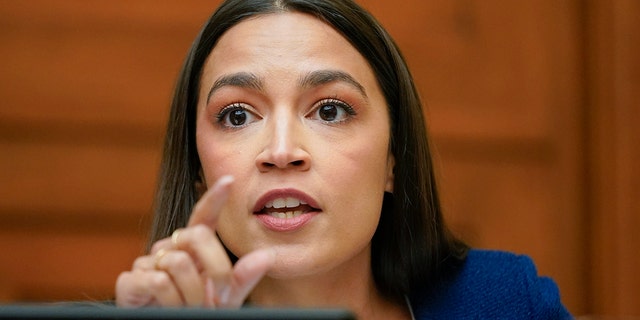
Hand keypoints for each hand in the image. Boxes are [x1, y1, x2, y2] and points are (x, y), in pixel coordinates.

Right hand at [115, 176, 274, 307]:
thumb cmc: (196, 312)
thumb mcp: (225, 298)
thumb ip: (243, 278)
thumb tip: (267, 256)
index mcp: (194, 249)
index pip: (203, 217)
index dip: (214, 198)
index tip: (229, 180)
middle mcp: (170, 249)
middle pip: (197, 235)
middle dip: (216, 267)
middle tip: (219, 297)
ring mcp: (148, 263)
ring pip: (178, 263)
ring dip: (192, 293)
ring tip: (190, 308)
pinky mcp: (130, 281)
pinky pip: (158, 282)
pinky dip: (171, 301)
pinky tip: (169, 309)